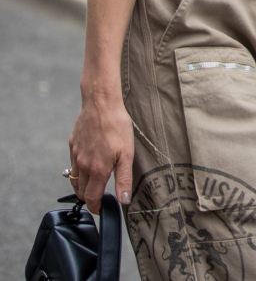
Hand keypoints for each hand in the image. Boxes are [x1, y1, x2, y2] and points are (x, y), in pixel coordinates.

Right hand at [69, 90, 133, 212]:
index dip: (96, 207)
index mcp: (96, 170)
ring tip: (93, 184)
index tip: (101, 209)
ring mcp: (76, 155)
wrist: (101, 103)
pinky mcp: (73, 144)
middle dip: (89, 198)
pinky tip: (88, 163)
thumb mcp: (126, 154)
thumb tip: (124, 201)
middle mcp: (82, 165)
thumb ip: (124, 180)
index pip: (91, 198)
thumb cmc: (117, 126)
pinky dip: (78, 170)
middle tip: (99, 197)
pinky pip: (72, 163)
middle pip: (81, 191)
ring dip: (82, 185)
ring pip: (74, 179)